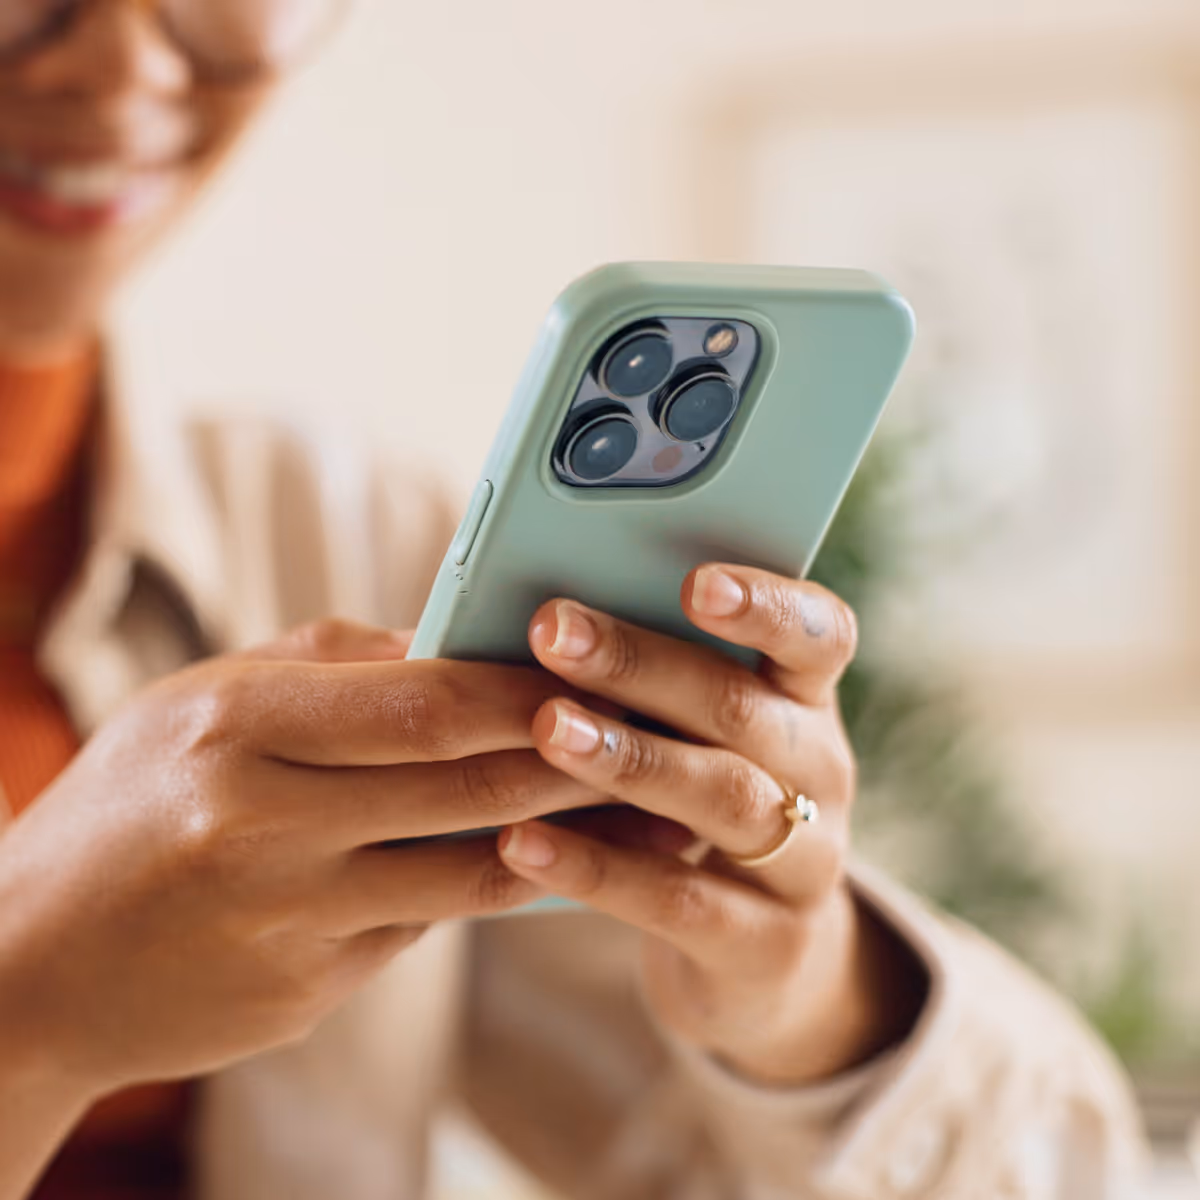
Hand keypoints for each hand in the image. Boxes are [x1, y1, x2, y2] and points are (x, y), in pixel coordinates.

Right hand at [0, 620, 601, 1101]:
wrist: (31, 964)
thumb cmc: (127, 803)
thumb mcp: (204, 700)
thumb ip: (331, 664)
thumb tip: (452, 640)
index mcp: (238, 729)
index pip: (422, 701)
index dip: (525, 688)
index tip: (603, 668)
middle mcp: (267, 827)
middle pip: (468, 783)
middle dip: (580, 755)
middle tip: (664, 729)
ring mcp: (293, 922)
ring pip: (475, 869)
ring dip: (578, 837)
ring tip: (660, 810)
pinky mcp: (312, 988)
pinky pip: (435, 923)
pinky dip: (507, 886)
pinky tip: (567, 862)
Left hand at [498, 567, 925, 1085]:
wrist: (764, 958)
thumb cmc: (703, 803)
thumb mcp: (703, 738)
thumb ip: (654, 681)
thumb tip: (543, 615)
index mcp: (806, 703)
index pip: (820, 635)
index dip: (767, 605)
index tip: (693, 581)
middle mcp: (821, 774)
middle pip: (742, 709)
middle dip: (644, 665)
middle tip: (554, 630)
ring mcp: (805, 864)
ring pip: (721, 799)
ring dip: (628, 758)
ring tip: (545, 728)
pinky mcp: (764, 946)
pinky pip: (678, 901)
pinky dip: (597, 868)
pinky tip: (520, 843)